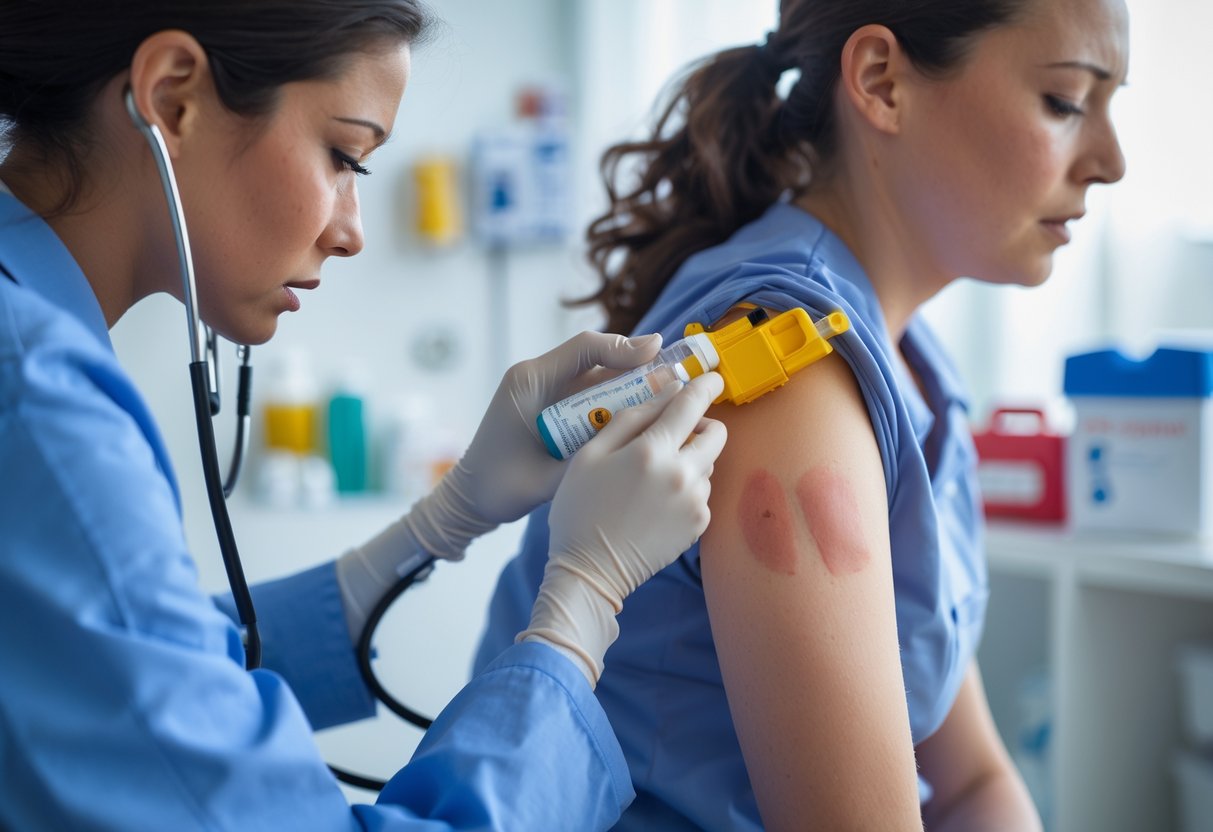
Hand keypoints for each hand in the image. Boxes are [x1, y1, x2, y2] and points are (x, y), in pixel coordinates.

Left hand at [399, 331, 663, 559]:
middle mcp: (539, 379)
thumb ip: (587, 459)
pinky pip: (592, 397)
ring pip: (600, 379)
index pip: (583, 349)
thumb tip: (639, 440)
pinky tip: (647, 416)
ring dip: (633, 386)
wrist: (470, 499)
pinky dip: (618, 403)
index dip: (623, 347)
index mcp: (530, 383)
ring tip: (673, 395)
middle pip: (598, 361)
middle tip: (680, 376)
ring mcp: (547, 392)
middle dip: (639, 367)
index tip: (658, 351)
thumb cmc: (498, 487)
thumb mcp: (544, 478)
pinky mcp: (554, 406)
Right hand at [519, 371, 727, 685]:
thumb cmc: (580, 510)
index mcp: (652, 452)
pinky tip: (656, 502)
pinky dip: (686, 489)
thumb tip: (667, 392)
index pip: (691, 404)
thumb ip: (630, 417)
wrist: (589, 572)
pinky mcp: (699, 526)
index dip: (704, 385)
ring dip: (690, 459)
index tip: (711, 378)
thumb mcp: (590, 454)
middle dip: (701, 425)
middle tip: (674, 432)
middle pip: (716, 433)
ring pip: (708, 464)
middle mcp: (682, 475)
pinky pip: (702, 493)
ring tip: (653, 476)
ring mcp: (695, 503)